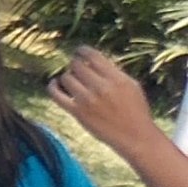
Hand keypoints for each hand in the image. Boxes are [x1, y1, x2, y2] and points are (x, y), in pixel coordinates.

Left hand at [48, 49, 166, 157]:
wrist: (134, 135)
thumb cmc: (135, 109)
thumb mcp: (131, 85)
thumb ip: (113, 72)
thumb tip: (93, 61)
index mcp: (116, 78)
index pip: (93, 56)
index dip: (82, 51)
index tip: (79, 51)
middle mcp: (101, 88)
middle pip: (77, 66)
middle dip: (75, 64)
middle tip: (76, 66)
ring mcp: (87, 100)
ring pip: (66, 78)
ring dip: (67, 76)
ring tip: (72, 78)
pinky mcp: (77, 113)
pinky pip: (57, 95)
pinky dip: (53, 86)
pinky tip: (55, 83)